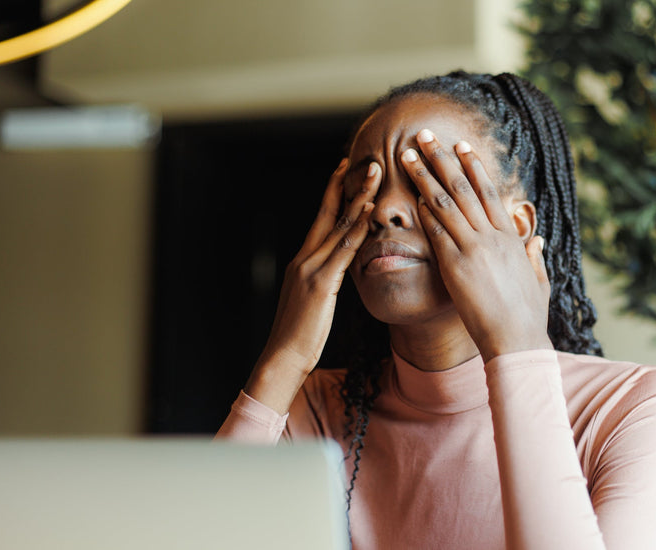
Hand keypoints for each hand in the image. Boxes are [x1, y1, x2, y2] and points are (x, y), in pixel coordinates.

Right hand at [245, 158, 380, 411]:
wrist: (281, 358)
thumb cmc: (298, 336)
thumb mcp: (312, 302)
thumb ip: (323, 281)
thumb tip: (335, 272)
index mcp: (302, 262)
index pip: (321, 220)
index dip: (333, 194)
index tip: (345, 171)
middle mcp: (305, 258)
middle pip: (327, 213)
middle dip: (346, 184)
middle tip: (365, 160)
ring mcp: (311, 268)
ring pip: (337, 225)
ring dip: (358, 197)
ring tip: (374, 174)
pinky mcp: (321, 283)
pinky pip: (343, 249)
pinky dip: (356, 228)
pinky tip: (368, 211)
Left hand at [401, 129, 551, 361]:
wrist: (516, 341)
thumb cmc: (527, 317)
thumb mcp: (539, 281)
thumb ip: (534, 257)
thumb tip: (537, 240)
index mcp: (511, 238)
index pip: (489, 193)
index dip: (473, 167)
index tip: (461, 147)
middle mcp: (492, 236)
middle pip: (463, 187)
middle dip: (442, 159)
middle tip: (425, 136)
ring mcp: (473, 248)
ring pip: (445, 203)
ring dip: (424, 176)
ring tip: (406, 155)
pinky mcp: (456, 266)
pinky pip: (436, 232)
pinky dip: (424, 212)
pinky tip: (410, 196)